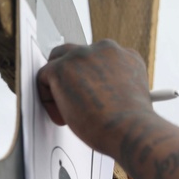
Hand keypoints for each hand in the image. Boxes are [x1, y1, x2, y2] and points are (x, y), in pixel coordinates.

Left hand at [36, 39, 154, 156]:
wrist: (131, 129)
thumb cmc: (134, 123)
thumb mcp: (134, 96)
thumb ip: (116, 87)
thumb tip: (101, 96)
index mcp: (126, 56)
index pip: (101, 59)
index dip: (93, 79)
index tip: (94, 97)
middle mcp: (105, 49)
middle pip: (77, 55)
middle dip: (73, 76)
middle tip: (75, 101)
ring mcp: (82, 56)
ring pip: (58, 63)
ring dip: (59, 84)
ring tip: (68, 110)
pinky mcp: (62, 67)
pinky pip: (43, 78)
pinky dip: (49, 99)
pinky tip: (64, 117)